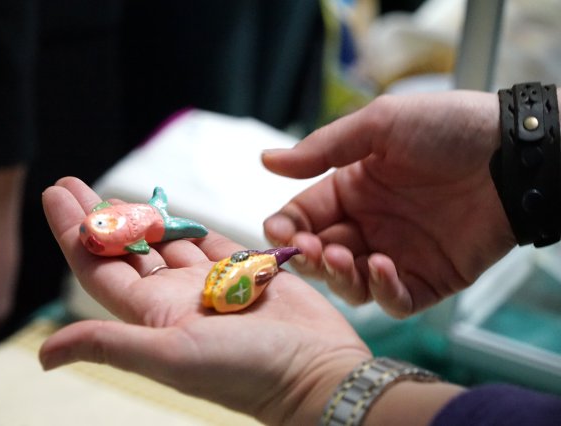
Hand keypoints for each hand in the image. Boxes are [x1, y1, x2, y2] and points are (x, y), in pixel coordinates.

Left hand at [39, 177, 370, 425]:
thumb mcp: (171, 356)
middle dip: (100, 215)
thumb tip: (43, 357)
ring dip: (141, 217)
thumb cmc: (246, 369)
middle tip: (72, 181)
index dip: (74, 230)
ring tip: (118, 192)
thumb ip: (110, 344)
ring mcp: (210, 285)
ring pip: (166, 241)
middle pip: (126, 249)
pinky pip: (209, 241)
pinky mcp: (245, 271)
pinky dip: (189, 224)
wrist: (316, 370)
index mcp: (153, 316)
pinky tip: (172, 209)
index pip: (100, 266)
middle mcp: (176, 299)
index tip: (55, 192)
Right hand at [262, 91, 515, 317]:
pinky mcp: (430, 278)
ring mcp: (398, 253)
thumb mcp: (380, 126)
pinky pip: (395, 300)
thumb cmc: (449, 128)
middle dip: (307, 256)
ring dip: (338, 276)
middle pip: (321, 255)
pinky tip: (381, 266)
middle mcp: (370, 224)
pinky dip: (382, 291)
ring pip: (351, 284)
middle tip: (310, 248)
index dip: (286, 227)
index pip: (304, 216)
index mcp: (352, 188)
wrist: (516, 152)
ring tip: (342, 255)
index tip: (277, 231)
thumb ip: (322, 149)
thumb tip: (266, 161)